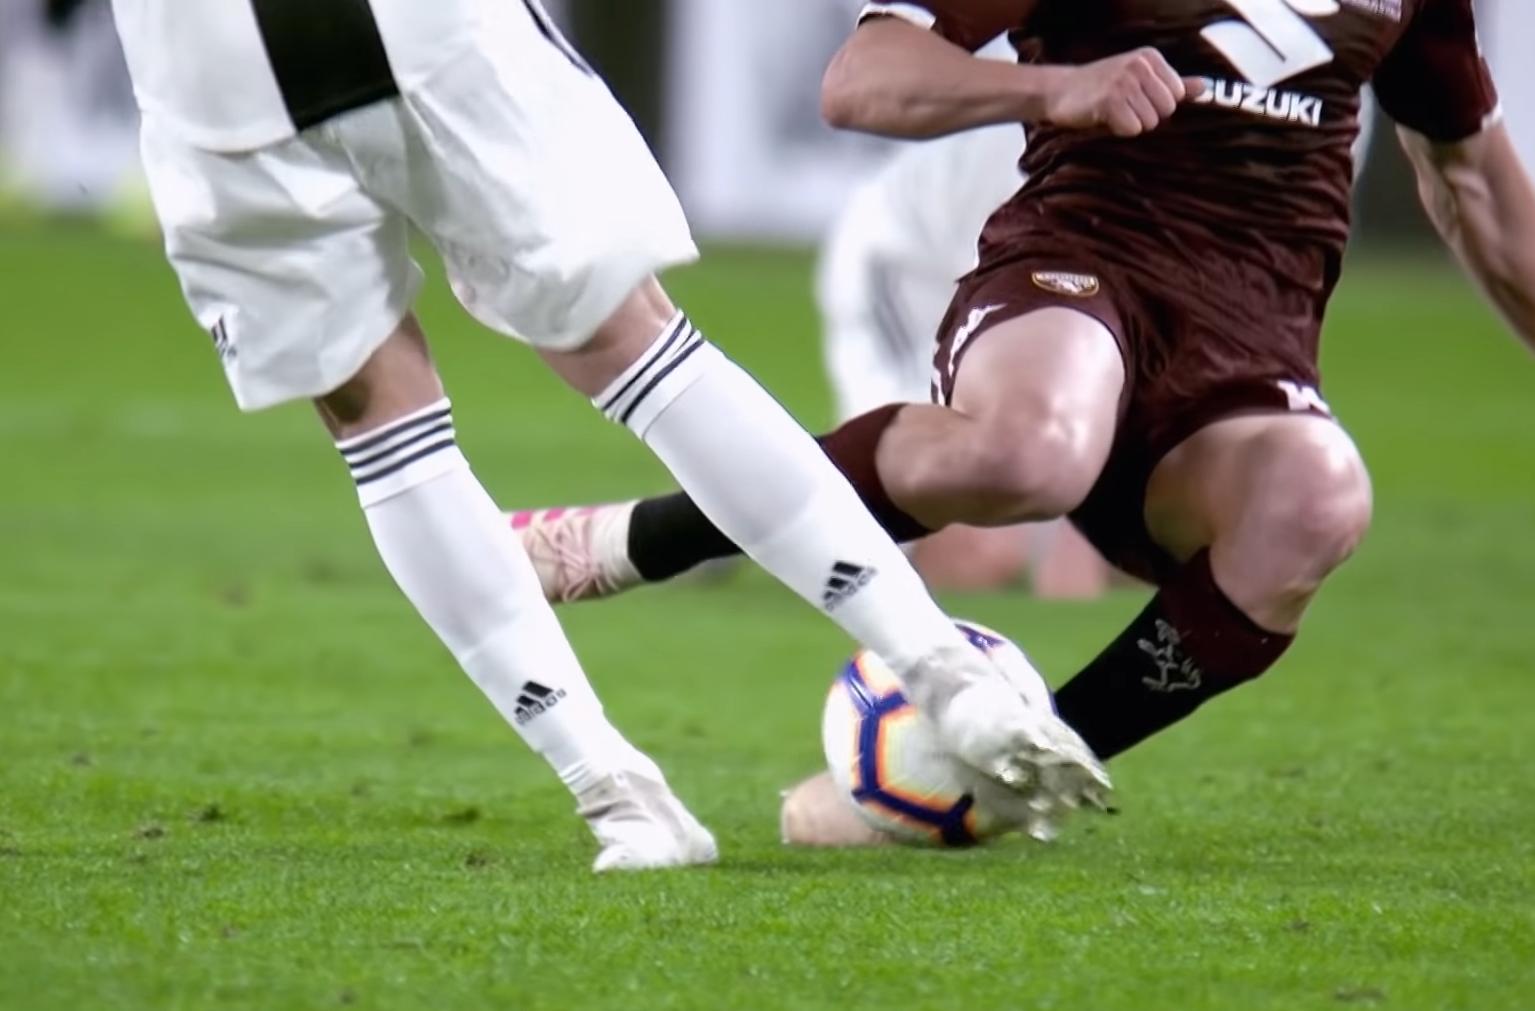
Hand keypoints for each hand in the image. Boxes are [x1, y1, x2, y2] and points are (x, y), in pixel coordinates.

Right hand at [1042, 48, 1206, 136]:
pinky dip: (1118, 130)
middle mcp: (1139, 65)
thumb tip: (1206, 88)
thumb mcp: (1141, 79)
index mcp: (1150, 57)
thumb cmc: (1102, 87)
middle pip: (1165, 110)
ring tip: (1112, 111)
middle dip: (1146, 116)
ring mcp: (1124, 81)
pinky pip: (1132, 129)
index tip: (1135, 97)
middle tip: (1123, 106)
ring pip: (1149, 123)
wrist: (1060, 91)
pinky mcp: (1110, 100)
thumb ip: (1175, 84)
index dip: (1156, 104)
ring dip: (1130, 123)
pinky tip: (1104, 117)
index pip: (1176, 96)